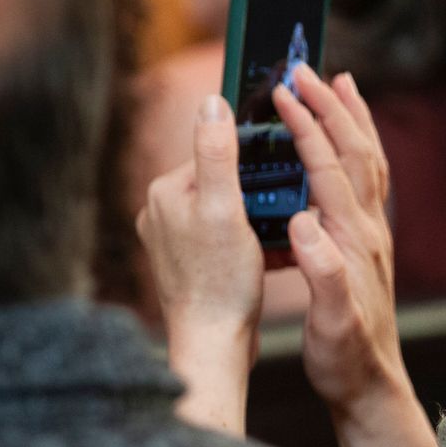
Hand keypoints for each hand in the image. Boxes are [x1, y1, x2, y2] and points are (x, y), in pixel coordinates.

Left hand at [137, 94, 262, 434]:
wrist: (213, 344)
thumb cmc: (220, 280)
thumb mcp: (225, 208)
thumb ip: (217, 153)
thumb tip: (213, 101)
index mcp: (164, 193)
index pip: (215, 156)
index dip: (254, 162)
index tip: (283, 173)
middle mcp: (160, 214)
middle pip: (223, 183)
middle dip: (258, 194)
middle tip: (285, 210)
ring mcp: (173, 242)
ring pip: (229, 212)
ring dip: (260, 219)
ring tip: (280, 236)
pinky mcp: (189, 266)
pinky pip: (227, 240)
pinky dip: (253, 244)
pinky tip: (275, 256)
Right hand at [274, 66, 432, 446]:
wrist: (370, 384)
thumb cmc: (343, 355)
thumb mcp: (329, 320)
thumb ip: (320, 271)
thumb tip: (302, 223)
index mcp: (350, 239)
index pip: (328, 169)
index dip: (306, 128)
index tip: (283, 94)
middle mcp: (368, 229)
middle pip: (355, 152)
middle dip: (332, 106)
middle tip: (307, 70)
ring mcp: (371, 235)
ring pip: (367, 160)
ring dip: (352, 118)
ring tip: (340, 84)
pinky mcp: (366, 243)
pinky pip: (365, 181)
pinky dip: (355, 147)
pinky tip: (341, 143)